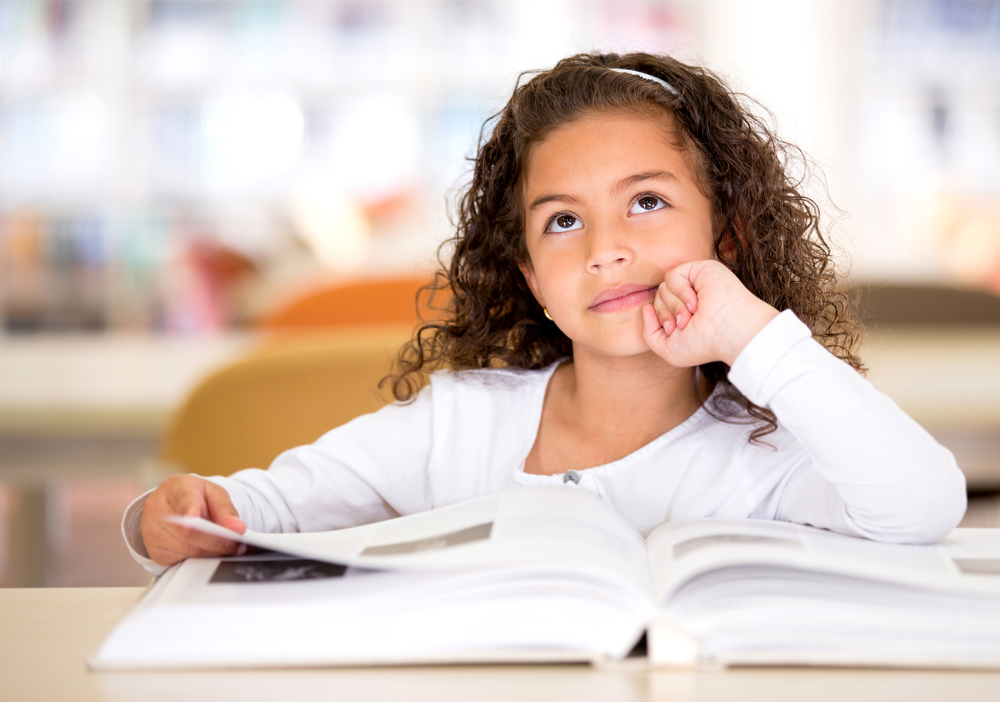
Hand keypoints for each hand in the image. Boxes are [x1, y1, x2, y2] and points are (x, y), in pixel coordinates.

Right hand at [140, 474, 246, 566]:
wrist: (175, 506)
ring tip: (228, 548)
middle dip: (217, 541)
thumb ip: (226, 509)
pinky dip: (200, 559)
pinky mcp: (154, 552)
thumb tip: (238, 528)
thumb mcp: (214, 494)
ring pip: (186, 550)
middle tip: (237, 544)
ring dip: (212, 552)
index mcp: (174, 488)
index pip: (182, 499)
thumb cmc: (196, 497)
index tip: (193, 517)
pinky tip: (208, 551)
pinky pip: (182, 561)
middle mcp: (157, 509)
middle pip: (188, 532)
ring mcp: (151, 532)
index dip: (188, 509)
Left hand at [641, 260, 778, 367]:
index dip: (660, 319)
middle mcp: (690, 296)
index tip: (674, 331)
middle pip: (658, 296)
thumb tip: (646, 308)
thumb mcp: (669, 348)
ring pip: (663, 287)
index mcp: (685, 312)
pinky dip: (679, 291)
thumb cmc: (703, 345)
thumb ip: (649, 333)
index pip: (658, 308)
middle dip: (665, 313)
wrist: (729, 333)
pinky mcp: (700, 269)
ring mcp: (696, 282)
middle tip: (683, 324)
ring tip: (691, 315)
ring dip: (674, 306)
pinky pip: (672, 275)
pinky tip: (695, 303)